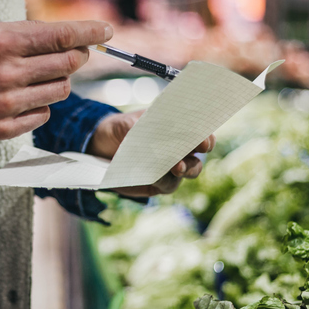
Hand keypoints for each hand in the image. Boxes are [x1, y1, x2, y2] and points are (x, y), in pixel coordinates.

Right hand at [0, 20, 111, 139]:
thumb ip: (26, 34)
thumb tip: (69, 38)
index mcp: (4, 42)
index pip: (62, 35)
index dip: (90, 32)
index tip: (106, 31)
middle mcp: (8, 72)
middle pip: (69, 64)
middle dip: (76, 56)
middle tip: (69, 54)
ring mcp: (7, 103)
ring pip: (61, 91)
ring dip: (57, 82)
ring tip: (35, 78)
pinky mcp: (4, 128)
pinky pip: (43, 115)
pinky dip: (39, 105)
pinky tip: (21, 98)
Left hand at [87, 110, 214, 197]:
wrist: (102, 146)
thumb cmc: (121, 128)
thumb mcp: (126, 123)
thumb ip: (138, 128)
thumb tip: (146, 136)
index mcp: (179, 131)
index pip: (200, 135)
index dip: (205, 139)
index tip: (203, 142)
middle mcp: (180, 151)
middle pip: (197, 158)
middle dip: (193, 159)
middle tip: (185, 159)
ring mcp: (171, 169)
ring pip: (187, 173)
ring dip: (183, 171)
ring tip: (175, 169)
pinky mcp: (158, 184)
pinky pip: (168, 185)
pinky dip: (164, 181)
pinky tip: (156, 178)